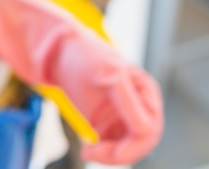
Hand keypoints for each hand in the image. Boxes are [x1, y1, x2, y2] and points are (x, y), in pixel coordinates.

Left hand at [0, 0, 163, 164]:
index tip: (101, 151)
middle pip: (142, 144)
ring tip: (88, 150)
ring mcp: (124, 115)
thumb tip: (147, 129)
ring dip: (111, 155)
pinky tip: (89, 147)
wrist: (58, 51)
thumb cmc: (85, 54)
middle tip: (90, 154)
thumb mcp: (110, 75)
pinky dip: (104, 152)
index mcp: (147, 93)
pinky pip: (115, 146)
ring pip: (129, 149)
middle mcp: (140, 106)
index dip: (130, 148)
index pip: (150, 131)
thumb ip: (129, 101)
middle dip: (119, 155)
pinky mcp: (109, 123)